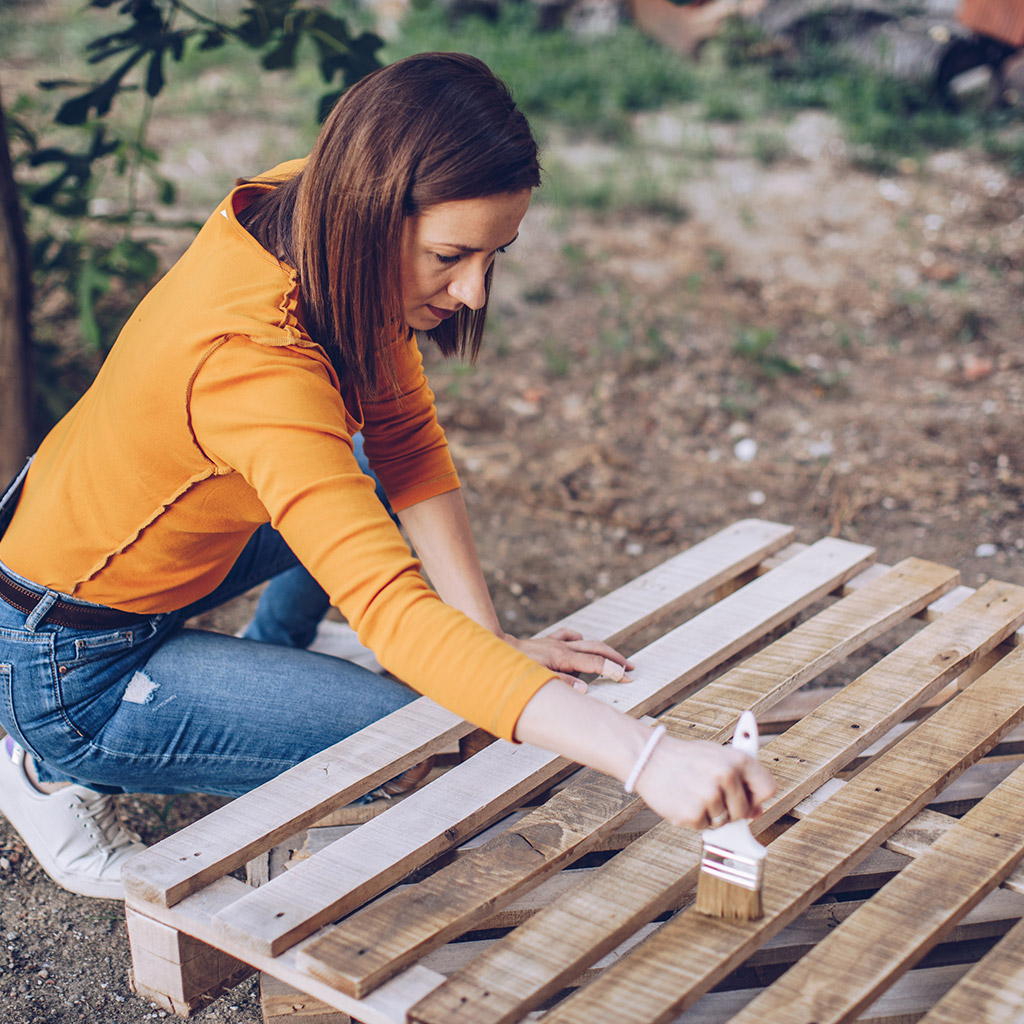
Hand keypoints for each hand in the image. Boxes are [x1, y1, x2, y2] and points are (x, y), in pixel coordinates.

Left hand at [502, 628, 632, 691]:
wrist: (498, 649)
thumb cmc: (517, 668)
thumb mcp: (539, 679)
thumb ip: (563, 684)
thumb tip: (585, 690)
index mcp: (563, 658)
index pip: (596, 664)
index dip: (614, 670)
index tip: (628, 677)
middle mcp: (563, 647)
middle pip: (598, 650)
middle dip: (616, 659)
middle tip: (631, 668)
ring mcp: (557, 642)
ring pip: (587, 642)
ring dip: (603, 650)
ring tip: (615, 659)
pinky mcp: (550, 641)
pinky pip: (569, 636)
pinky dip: (579, 640)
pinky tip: (582, 644)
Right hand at [632, 734, 776, 830]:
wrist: (649, 757)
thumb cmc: (685, 758)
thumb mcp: (716, 757)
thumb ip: (740, 780)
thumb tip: (756, 811)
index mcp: (737, 759)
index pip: (768, 788)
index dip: (758, 797)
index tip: (748, 799)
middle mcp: (726, 775)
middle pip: (745, 811)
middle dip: (731, 809)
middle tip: (710, 794)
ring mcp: (709, 795)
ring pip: (724, 822)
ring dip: (710, 814)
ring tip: (693, 793)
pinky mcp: (692, 812)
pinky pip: (704, 827)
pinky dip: (694, 819)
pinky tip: (683, 800)